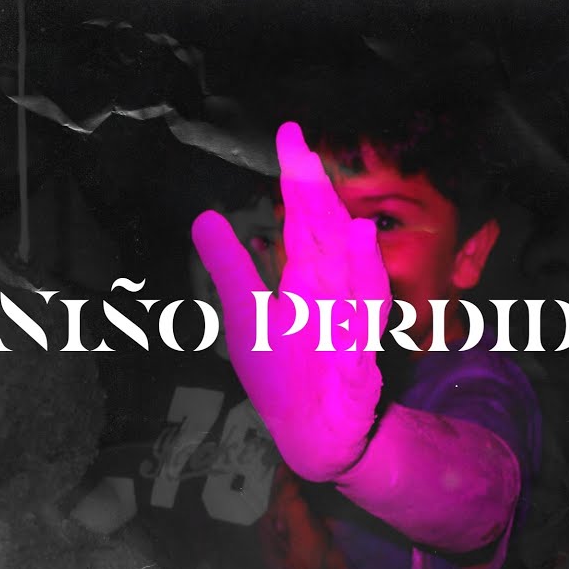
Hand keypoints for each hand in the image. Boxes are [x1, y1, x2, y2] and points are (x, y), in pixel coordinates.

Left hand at [191, 122, 390, 481]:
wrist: (309, 433)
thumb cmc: (283, 373)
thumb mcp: (246, 313)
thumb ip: (230, 265)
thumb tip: (205, 216)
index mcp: (308, 275)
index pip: (304, 217)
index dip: (297, 178)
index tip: (290, 134)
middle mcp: (333, 290)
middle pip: (328, 236)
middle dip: (316, 196)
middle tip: (302, 149)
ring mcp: (349, 323)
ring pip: (354, 277)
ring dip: (349, 248)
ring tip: (335, 211)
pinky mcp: (359, 360)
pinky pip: (364, 327)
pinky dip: (364, 299)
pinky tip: (361, 280)